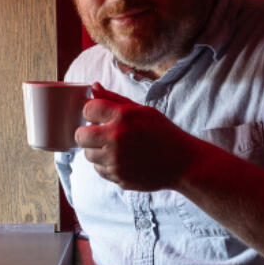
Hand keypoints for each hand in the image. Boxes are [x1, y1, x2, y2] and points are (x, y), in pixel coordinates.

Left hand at [74, 82, 200, 190]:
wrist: (183, 163)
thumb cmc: (163, 133)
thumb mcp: (142, 110)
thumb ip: (114, 99)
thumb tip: (93, 87)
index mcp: (123, 117)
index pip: (88, 109)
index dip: (91, 111)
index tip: (98, 115)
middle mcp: (116, 138)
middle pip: (80, 135)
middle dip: (87, 133)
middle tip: (99, 133)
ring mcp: (116, 161)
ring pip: (87, 155)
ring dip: (96, 150)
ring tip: (114, 147)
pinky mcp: (118, 178)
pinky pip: (99, 169)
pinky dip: (105, 164)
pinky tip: (121, 159)